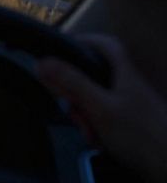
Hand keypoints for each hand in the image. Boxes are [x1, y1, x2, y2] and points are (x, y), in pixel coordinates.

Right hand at [37, 35, 166, 182]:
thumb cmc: (140, 135)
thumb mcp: (99, 106)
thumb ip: (71, 83)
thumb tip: (43, 62)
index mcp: (125, 75)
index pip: (106, 45)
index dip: (85, 41)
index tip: (64, 49)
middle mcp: (130, 87)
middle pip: (95, 77)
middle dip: (76, 91)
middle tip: (69, 104)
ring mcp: (133, 107)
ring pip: (98, 101)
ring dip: (86, 114)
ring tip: (88, 131)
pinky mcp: (134, 125)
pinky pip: (107, 119)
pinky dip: (98, 128)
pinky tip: (99, 141)